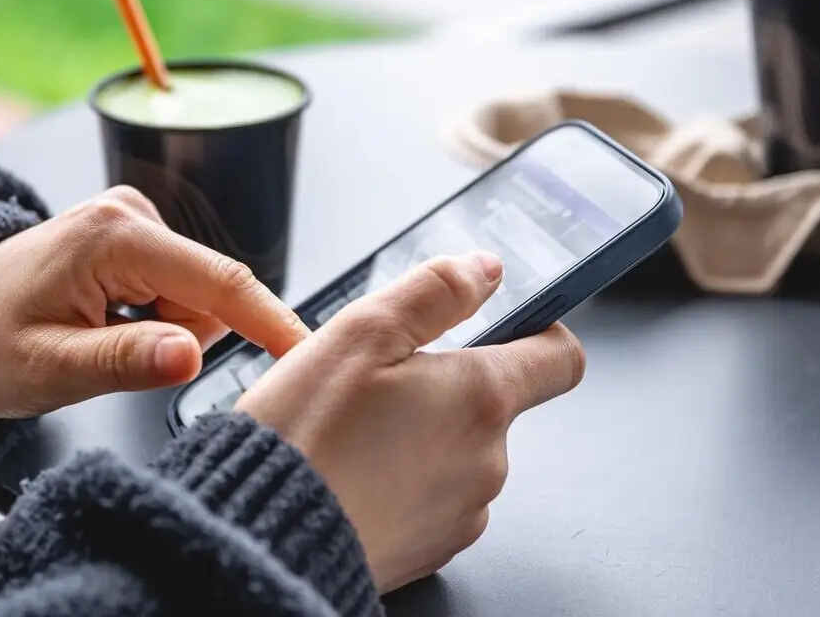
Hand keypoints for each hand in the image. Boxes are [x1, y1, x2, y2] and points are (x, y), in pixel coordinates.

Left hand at [0, 186, 309, 417]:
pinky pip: (178, 288)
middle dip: (178, 337)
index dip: (270, 320)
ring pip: (197, 295)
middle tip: (106, 355)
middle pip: (210, 293)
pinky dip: (153, 317)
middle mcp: (130, 213)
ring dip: (163, 330)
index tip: (310, 352)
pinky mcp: (135, 234)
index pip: (217, 281)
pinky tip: (103, 321)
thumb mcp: (46, 369)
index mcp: (114, 237)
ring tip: (96, 338)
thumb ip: (123, 362)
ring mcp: (133, 219)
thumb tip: (188, 357)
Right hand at [236, 252, 585, 591]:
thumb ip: (435, 291)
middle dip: (446, 386)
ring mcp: (462, 513)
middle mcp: (487, 461)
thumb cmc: (304, 438)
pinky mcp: (431, 551)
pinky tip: (353, 474)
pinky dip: (402, 482)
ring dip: (422, 436)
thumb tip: (486, 269)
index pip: (560, 357)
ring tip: (356, 433)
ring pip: (459, 453)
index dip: (538, 331)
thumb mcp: (360, 332)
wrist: (259, 540)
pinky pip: (432, 500)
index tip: (506, 324)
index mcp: (480, 398)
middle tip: (379, 384)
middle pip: (494, 405)